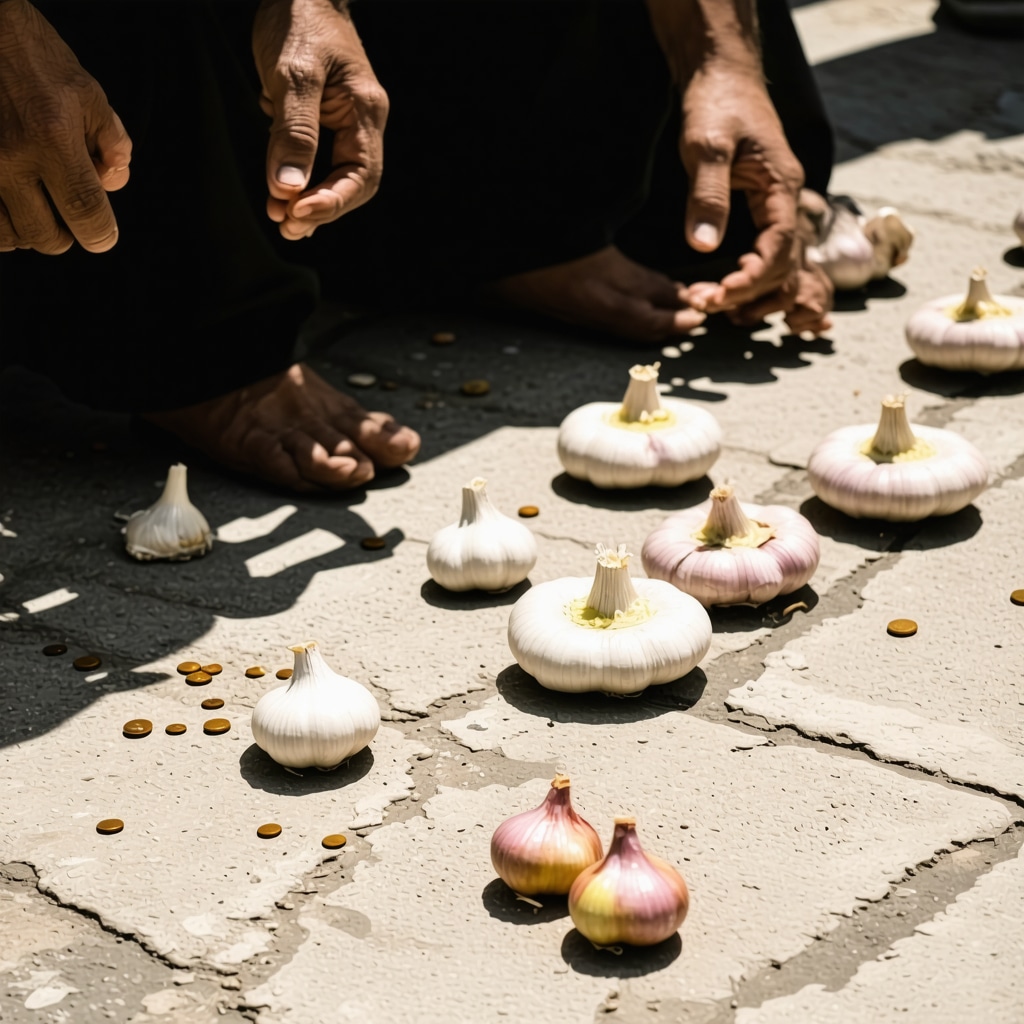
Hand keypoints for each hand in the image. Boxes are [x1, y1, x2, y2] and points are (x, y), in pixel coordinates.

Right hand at [0, 0, 131, 252]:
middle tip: (64, 213)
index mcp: (52, 138)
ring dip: (27, 229)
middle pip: (46, 236)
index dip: (101, 235)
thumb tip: (113, 185)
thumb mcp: (86, 92)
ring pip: (7, 234)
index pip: (85, 213)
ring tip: (34, 205)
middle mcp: (10, 156)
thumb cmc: (30, 55)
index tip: (102, 234)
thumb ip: (110, 143)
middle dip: (64, 233)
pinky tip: (9, 205)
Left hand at [252, 0, 387, 239]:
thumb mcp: (293, 73)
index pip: (361, 175)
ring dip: (308, 201)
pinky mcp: (324, 119)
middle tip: (285, 224)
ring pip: (335, 176)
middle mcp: (361, 122)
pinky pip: (319, 161)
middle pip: (352, 183)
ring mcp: (344, 122)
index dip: (332, 202)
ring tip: (279, 217)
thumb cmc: (299, 18)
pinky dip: (301, 182)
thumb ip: (294, 131)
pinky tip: (283, 195)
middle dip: (320, 208)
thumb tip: (288, 187)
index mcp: (365, 111)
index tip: (296, 213)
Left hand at [678, 67, 803, 313]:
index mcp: (782, 185)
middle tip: (701, 304)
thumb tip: (705, 247)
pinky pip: (768, 255)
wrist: (722, 74)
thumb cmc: (715, 102)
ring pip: (780, 266)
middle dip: (745, 292)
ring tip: (711, 305)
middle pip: (782, 266)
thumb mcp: (705, 146)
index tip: (718, 297)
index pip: (779, 248)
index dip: (752, 279)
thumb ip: (708, 196)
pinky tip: (724, 292)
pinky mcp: (763, 209)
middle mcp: (787, 200)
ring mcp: (776, 206)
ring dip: (751, 293)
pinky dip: (751, 280)